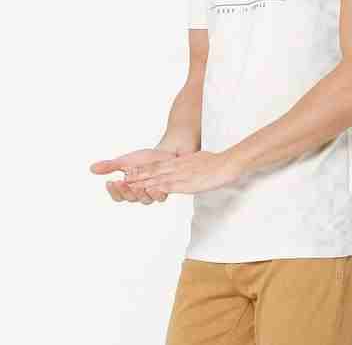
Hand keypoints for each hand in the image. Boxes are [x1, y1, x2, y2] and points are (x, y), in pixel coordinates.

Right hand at [89, 148, 177, 204]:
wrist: (165, 152)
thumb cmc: (145, 159)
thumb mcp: (126, 161)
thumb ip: (110, 166)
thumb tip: (92, 168)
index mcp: (128, 188)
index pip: (118, 196)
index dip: (113, 191)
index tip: (109, 182)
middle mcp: (139, 193)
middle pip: (130, 198)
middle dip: (125, 191)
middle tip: (121, 182)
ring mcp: (152, 193)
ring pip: (145, 199)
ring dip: (140, 194)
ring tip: (136, 186)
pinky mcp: (165, 190)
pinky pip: (160, 197)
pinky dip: (157, 193)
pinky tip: (153, 187)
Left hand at [123, 150, 239, 194]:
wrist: (228, 163)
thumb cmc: (218, 163)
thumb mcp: (201, 161)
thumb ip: (193, 165)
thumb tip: (191, 168)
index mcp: (181, 163)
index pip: (159, 165)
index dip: (145, 168)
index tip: (134, 170)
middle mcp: (178, 167)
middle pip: (154, 170)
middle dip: (139, 174)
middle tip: (124, 176)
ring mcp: (181, 174)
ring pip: (157, 177)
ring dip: (142, 181)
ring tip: (128, 183)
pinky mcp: (186, 183)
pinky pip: (169, 186)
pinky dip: (156, 187)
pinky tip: (148, 190)